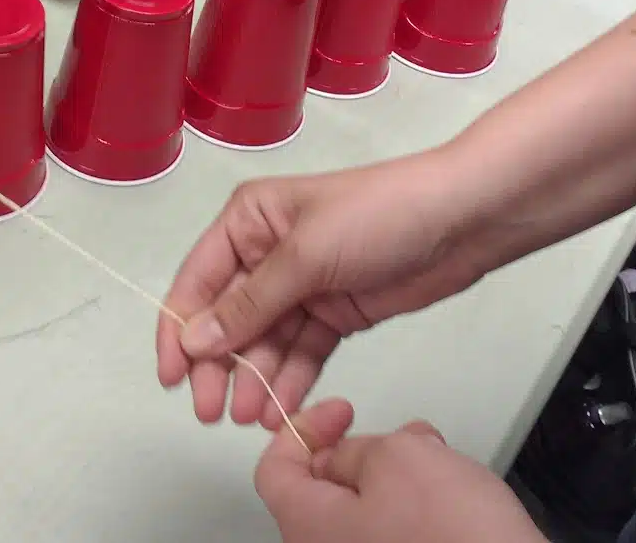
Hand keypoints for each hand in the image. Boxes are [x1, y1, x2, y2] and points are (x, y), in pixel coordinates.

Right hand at [156, 155, 495, 428]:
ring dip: (254, 380)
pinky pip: (302, 352)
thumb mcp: (305, 255)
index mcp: (248, 221)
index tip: (172, 379)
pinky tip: (280, 410)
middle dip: (218, 366)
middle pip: (227, 319)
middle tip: (212, 412)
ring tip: (249, 419)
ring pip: (265, 342)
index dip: (180, 331)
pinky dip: (290, 380)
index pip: (197, 282)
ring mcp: (303, 285)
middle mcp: (266, 252)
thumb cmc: (379, 215)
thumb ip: (249, 303)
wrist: (463, 220)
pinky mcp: (335, 312)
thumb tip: (194, 340)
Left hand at [257, 400, 547, 542]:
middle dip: (358, 451)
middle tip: (399, 435)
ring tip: (436, 457)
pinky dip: (411, 506)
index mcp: (307, 527)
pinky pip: (391, 534)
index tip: (339, 412)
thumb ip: (356, 449)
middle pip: (320, 493)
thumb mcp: (396, 457)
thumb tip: (348, 457)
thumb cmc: (452, 534)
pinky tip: (449, 491)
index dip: (302, 430)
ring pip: (361, 512)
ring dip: (391, 476)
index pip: (273, 472)